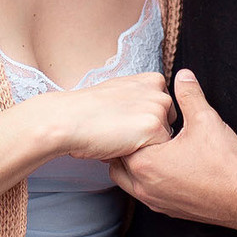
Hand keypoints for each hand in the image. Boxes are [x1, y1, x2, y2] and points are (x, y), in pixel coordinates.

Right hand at [36, 73, 176, 160]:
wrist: (69, 119)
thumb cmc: (87, 110)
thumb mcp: (119, 92)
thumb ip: (140, 97)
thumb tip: (147, 113)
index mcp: (153, 80)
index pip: (164, 110)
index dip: (144, 121)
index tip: (125, 121)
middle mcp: (160, 92)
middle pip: (168, 125)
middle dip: (149, 134)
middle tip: (121, 131)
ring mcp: (159, 110)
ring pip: (164, 140)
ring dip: (145, 145)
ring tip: (120, 139)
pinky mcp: (155, 129)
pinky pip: (158, 154)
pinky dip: (141, 156)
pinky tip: (121, 147)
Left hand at [109, 69, 236, 226]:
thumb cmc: (222, 163)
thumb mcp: (205, 120)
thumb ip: (189, 95)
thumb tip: (183, 75)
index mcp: (145, 163)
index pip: (120, 142)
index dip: (128, 127)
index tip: (136, 117)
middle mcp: (143, 186)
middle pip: (118, 163)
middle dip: (127, 147)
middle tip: (141, 132)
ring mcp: (154, 201)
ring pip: (128, 182)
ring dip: (135, 166)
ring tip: (153, 149)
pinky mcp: (167, 210)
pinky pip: (145, 194)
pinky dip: (148, 180)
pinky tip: (167, 167)